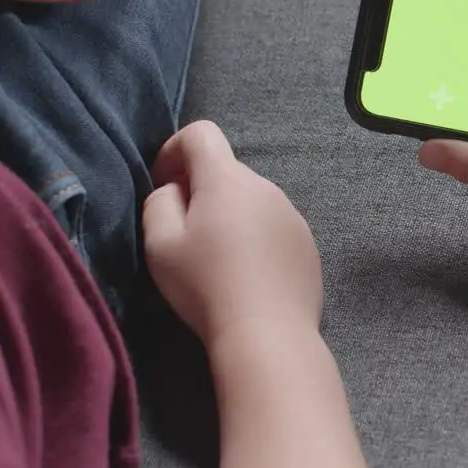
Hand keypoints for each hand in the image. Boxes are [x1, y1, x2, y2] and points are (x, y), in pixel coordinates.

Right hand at [143, 121, 321, 343]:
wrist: (268, 333)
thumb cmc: (205, 285)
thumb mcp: (160, 243)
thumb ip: (159, 202)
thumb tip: (175, 189)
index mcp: (227, 180)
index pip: (202, 133)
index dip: (174, 150)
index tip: (164, 185)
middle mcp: (266, 187)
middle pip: (227, 171)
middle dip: (201, 189)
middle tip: (184, 232)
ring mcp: (292, 215)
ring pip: (251, 201)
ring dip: (230, 216)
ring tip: (217, 260)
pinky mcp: (307, 244)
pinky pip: (273, 227)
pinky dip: (255, 239)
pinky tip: (247, 276)